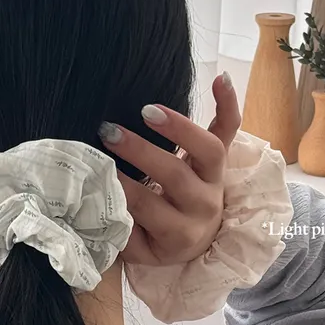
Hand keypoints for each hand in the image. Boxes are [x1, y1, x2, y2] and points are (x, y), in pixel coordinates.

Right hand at [103, 73, 242, 317]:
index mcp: (179, 234)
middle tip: (109, 132)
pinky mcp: (223, 160)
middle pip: (176, 176)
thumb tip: (93, 202)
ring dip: (180, 127)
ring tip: (149, 110)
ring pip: (209, 150)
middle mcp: (204, 207)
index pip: (148, 206)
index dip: (121, 186)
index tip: (95, 168)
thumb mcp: (137, 247)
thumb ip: (118, 230)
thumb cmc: (157, 240)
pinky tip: (219, 77)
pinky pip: (230, 130)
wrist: (194, 242)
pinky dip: (227, 103)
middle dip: (140, 152)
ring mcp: (216, 180)